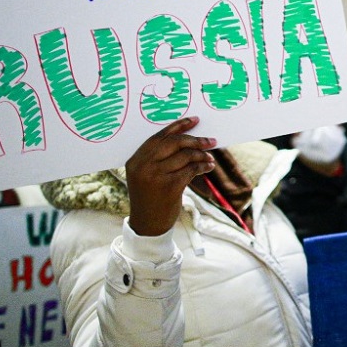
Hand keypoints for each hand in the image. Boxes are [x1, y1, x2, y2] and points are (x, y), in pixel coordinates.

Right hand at [125, 117, 216, 235]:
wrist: (148, 225)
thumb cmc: (150, 197)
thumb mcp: (145, 176)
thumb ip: (158, 158)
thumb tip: (187, 139)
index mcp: (136, 160)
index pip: (160, 136)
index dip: (179, 126)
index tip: (195, 120)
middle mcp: (144, 166)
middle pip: (175, 143)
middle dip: (196, 140)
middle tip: (211, 141)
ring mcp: (156, 176)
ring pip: (186, 156)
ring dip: (202, 155)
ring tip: (210, 157)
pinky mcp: (170, 186)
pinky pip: (191, 169)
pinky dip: (203, 166)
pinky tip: (208, 167)